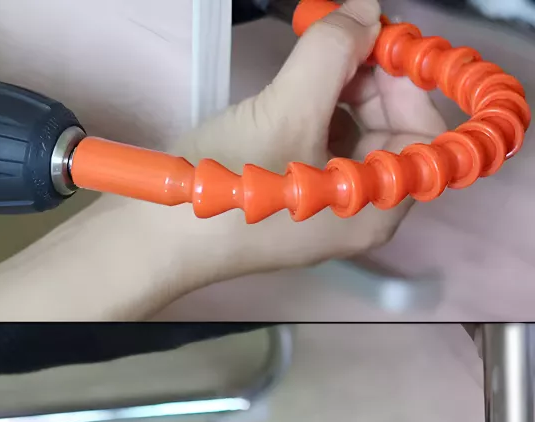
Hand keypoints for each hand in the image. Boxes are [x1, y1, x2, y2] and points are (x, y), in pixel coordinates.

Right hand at [168, 0, 446, 286]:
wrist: (158, 236)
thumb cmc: (230, 184)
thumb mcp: (285, 112)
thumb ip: (332, 54)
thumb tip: (365, 7)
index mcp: (375, 211)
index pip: (424, 138)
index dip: (409, 83)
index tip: (376, 40)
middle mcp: (356, 216)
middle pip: (388, 135)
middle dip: (370, 82)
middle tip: (338, 41)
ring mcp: (321, 210)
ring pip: (352, 140)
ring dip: (338, 93)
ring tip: (307, 64)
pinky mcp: (291, 202)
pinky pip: (321, 151)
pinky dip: (314, 114)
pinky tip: (289, 95)